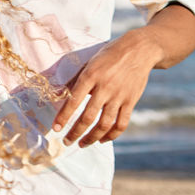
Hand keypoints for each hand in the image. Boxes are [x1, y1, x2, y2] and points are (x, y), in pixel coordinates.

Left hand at [53, 29, 162, 146]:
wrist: (138, 50)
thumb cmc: (108, 55)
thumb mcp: (88, 62)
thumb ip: (76, 79)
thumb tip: (60, 94)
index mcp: (90, 76)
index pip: (73, 101)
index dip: (64, 117)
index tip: (55, 128)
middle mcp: (105, 88)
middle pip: (88, 117)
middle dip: (75, 132)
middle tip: (66, 141)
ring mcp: (119, 96)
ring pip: (105, 124)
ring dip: (92, 137)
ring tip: (82, 144)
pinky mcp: (131, 101)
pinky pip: (122, 123)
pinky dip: (112, 135)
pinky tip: (102, 140)